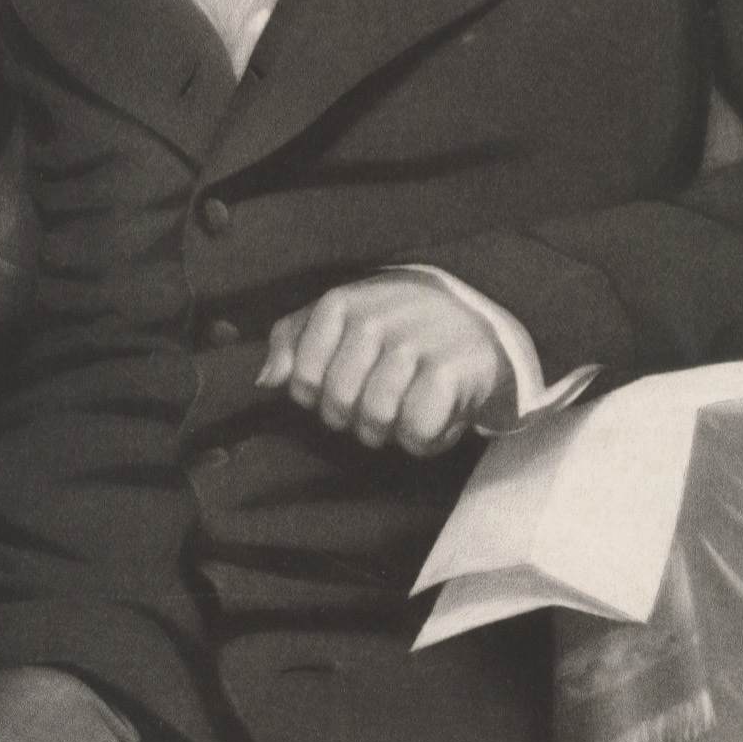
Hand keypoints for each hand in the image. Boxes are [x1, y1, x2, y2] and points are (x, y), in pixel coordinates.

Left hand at [257, 276, 512, 456]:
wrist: (476, 321)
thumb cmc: (396, 326)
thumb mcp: (341, 319)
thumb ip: (292, 342)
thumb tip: (265, 380)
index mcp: (341, 303)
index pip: (302, 380)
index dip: (318, 398)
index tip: (344, 383)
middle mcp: (376, 318)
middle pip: (338, 405)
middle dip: (354, 417)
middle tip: (377, 401)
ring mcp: (414, 343)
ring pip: (375, 419)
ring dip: (389, 429)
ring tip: (403, 408)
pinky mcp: (450, 371)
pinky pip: (415, 431)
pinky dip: (423, 438)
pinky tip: (432, 415)